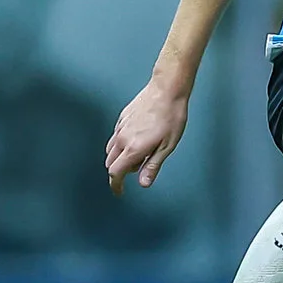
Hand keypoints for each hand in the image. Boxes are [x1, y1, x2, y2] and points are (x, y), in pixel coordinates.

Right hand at [105, 78, 189, 195]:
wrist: (166, 90)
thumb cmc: (171, 117)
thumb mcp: (167, 146)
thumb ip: (153, 165)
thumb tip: (143, 183)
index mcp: (133, 148)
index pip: (115, 173)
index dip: (116, 185)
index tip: (120, 192)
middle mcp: (122, 139)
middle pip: (110, 163)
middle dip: (120, 172)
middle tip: (139, 168)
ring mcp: (120, 127)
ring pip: (110, 150)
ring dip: (119, 158)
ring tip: (141, 153)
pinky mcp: (121, 119)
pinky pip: (115, 137)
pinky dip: (120, 145)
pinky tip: (137, 140)